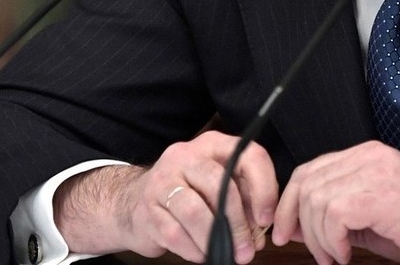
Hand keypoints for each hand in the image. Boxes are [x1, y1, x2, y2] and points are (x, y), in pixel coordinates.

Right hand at [54, 131, 277, 262]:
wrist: (133, 202)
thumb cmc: (188, 194)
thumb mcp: (218, 186)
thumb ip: (243, 200)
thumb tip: (261, 230)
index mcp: (212, 145)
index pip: (248, 155)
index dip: (264, 188)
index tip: (266, 219)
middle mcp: (185, 156)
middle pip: (218, 184)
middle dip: (238, 223)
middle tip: (248, 250)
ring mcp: (162, 181)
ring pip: (195, 211)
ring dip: (215, 240)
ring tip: (228, 256)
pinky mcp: (146, 209)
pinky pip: (175, 233)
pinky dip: (194, 249)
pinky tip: (203, 254)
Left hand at [271, 140, 399, 264]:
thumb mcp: (375, 217)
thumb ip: (339, 214)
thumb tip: (296, 224)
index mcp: (368, 156)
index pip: (311, 169)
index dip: (289, 202)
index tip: (284, 230)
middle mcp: (370, 156)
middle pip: (307, 181)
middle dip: (294, 220)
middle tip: (306, 249)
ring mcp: (377, 172)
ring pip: (316, 199)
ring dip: (317, 238)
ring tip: (334, 257)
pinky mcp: (383, 194)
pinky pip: (334, 213)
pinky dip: (331, 239)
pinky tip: (345, 254)